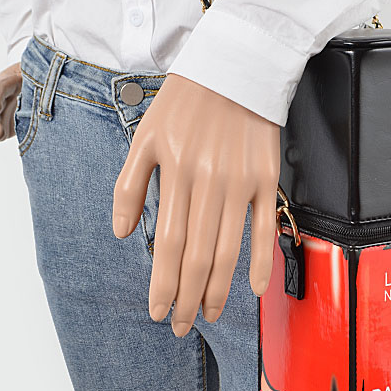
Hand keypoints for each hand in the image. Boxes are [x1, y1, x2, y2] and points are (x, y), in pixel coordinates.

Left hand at [112, 73, 280, 335]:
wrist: (235, 66)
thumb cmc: (186, 100)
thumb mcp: (145, 136)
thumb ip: (129, 186)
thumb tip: (125, 233)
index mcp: (174, 172)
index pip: (169, 243)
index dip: (163, 284)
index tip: (157, 311)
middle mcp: (207, 181)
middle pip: (198, 255)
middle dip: (187, 297)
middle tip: (180, 325)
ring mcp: (239, 181)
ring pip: (228, 248)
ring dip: (218, 289)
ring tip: (209, 314)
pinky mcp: (265, 177)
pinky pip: (262, 226)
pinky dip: (259, 260)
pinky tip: (252, 288)